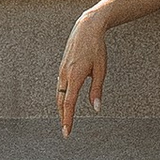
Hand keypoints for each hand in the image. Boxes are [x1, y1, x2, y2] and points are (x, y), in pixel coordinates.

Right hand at [57, 13, 108, 136]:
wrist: (86, 28)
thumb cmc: (96, 48)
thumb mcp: (101, 69)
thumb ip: (97, 90)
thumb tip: (96, 108)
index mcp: (75, 76)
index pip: (69, 103)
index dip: (67, 119)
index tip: (67, 132)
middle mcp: (65, 74)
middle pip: (60, 101)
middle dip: (63, 116)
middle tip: (66, 130)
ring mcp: (62, 70)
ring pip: (59, 93)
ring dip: (61, 107)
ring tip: (66, 118)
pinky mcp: (63, 66)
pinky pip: (60, 85)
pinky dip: (61, 96)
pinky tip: (66, 100)